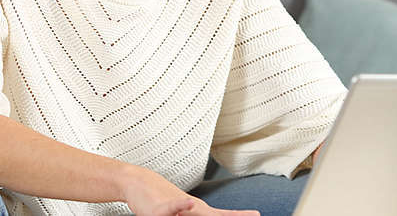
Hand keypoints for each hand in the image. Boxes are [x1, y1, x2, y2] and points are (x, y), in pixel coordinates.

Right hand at [121, 166, 258, 215]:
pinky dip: (180, 206)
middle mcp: (193, 208)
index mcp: (200, 211)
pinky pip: (171, 208)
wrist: (139, 183)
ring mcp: (179, 207)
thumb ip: (194, 214)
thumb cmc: (161, 200)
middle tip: (254, 215)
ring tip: (234, 214)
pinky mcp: (160, 209)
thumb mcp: (181, 211)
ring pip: (196, 213)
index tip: (257, 214)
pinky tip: (190, 204)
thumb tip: (208, 212)